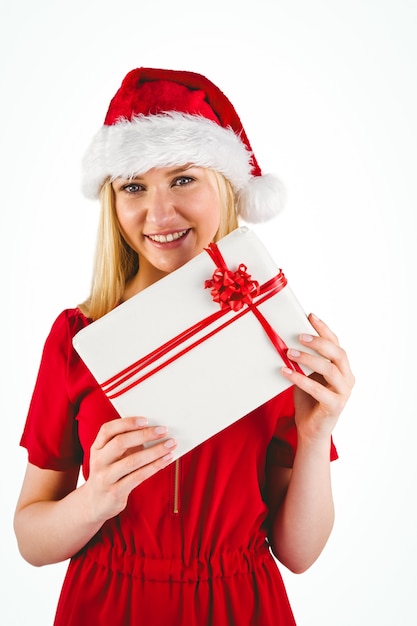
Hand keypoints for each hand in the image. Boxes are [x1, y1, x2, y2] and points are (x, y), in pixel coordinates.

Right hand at [86, 417, 176, 522]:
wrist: (95, 504)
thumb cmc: (109, 473)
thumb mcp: (109, 457)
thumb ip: (124, 443)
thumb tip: (153, 430)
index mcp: (97, 448)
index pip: (108, 429)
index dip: (127, 423)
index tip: (146, 419)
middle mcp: (99, 461)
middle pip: (120, 442)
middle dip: (144, 434)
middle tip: (163, 430)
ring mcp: (106, 477)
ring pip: (132, 461)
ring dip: (155, 451)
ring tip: (170, 445)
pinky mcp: (115, 492)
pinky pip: (138, 476)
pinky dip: (155, 466)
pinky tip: (166, 460)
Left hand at [281, 313, 354, 440]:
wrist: (311, 431)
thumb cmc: (308, 400)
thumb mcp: (306, 375)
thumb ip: (303, 361)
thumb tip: (284, 339)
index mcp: (342, 368)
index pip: (336, 343)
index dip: (324, 329)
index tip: (310, 316)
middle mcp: (347, 378)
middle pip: (338, 354)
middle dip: (319, 342)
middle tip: (299, 336)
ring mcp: (343, 393)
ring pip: (330, 369)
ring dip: (308, 359)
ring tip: (289, 353)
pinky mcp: (335, 406)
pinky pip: (318, 389)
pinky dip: (300, 379)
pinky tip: (285, 372)